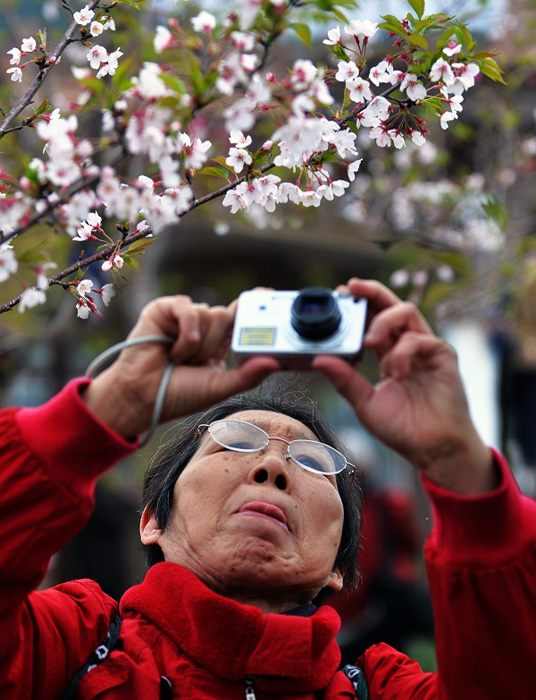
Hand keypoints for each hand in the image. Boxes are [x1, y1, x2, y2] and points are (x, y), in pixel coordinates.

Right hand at [83, 295, 279, 438]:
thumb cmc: (178, 394)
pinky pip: (189, 308)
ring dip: (197, 345)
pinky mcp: (164, 310)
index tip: (269, 294)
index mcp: (219, 341)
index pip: (241, 317)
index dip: (253, 305)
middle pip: (226, 316)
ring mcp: (184, 316)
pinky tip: (174, 349)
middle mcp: (203, 325)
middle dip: (214, 345)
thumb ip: (248, 375)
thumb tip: (275, 363)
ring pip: (209, 313)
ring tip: (178, 360)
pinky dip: (186, 332)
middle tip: (196, 364)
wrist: (142, 397)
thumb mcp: (219, 386)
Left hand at [313, 279, 494, 493]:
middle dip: (371, 292)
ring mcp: (426, 349)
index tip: (339, 295)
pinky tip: (396, 373)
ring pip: (407, 313)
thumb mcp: (364, 403)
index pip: (374, 319)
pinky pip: (420, 339)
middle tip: (350, 288)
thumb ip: (345, 380)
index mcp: (389, 353)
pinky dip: (403, 352)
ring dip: (384, 321)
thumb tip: (319, 359)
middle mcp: (407, 346)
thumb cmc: (403, 428)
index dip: (359, 304)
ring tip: (369, 341)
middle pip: (391, 305)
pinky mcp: (443, 356)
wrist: (433, 450)